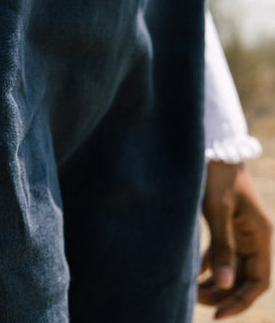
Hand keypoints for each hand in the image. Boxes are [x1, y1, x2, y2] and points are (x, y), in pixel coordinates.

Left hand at [198, 161, 272, 318]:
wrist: (212, 144)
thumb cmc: (215, 174)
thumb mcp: (217, 210)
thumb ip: (221, 246)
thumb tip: (221, 284)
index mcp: (259, 235)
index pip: (257, 280)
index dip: (240, 300)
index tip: (218, 315)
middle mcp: (253, 235)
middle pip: (242, 276)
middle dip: (222, 293)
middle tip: (196, 302)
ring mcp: (238, 228)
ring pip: (230, 265)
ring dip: (213, 280)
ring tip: (191, 292)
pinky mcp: (223, 221)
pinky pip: (219, 250)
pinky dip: (207, 263)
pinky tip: (191, 272)